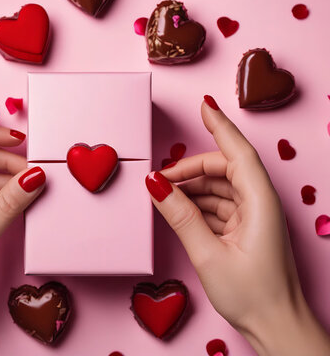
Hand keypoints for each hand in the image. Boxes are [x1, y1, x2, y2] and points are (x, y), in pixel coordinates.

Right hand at [146, 96, 329, 355]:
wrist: (275, 325)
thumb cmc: (252, 295)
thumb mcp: (208, 254)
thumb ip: (180, 216)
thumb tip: (155, 186)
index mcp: (260, 202)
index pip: (238, 152)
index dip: (220, 126)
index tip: (203, 105)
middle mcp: (259, 203)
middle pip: (223, 169)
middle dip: (189, 169)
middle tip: (158, 178)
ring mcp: (252, 215)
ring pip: (218, 187)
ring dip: (190, 188)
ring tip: (163, 195)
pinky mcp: (245, 227)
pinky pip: (217, 205)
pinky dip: (196, 205)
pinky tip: (178, 210)